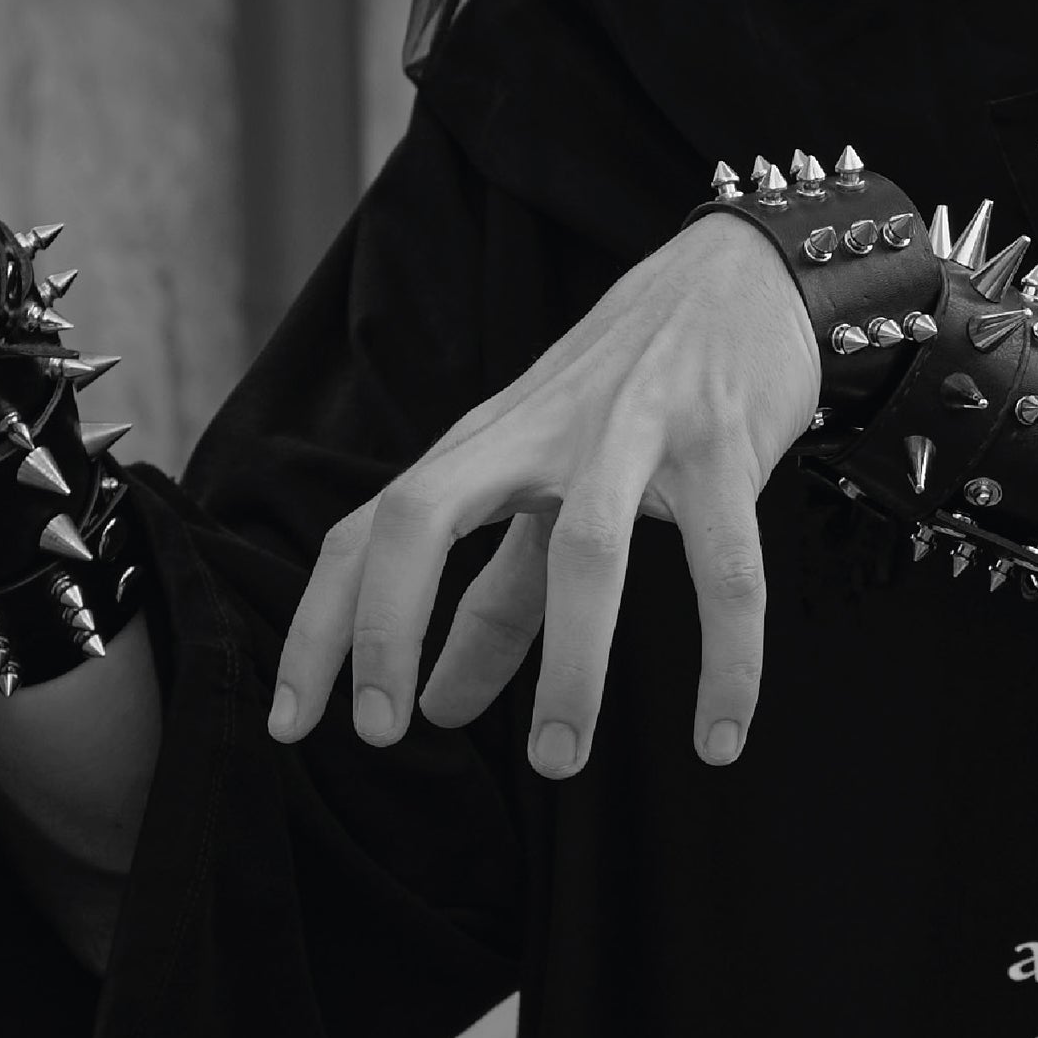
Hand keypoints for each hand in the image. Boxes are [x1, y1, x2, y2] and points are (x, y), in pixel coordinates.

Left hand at [273, 215, 821, 776]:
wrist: (744, 276)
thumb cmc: (633, 391)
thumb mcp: (550, 485)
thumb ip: (499, 593)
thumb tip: (435, 708)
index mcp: (482, 447)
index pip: (370, 530)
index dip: (323, 625)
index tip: (293, 723)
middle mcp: (538, 433)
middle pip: (425, 514)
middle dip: (387, 624)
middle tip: (379, 735)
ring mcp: (632, 432)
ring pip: (585, 552)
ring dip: (568, 667)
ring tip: (557, 761)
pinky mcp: (724, 446)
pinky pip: (727, 570)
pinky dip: (726, 660)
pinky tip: (719, 736)